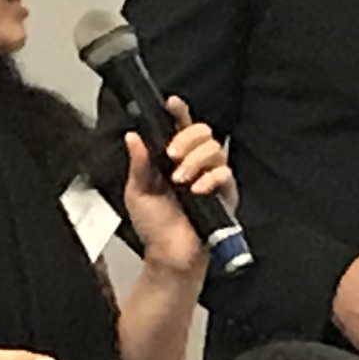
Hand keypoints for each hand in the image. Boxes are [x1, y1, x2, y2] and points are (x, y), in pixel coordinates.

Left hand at [118, 98, 231, 279]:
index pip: (181, 129)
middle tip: (171, 155)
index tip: (171, 103)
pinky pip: (225, 173)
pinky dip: (209, 178)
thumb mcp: (137, 192)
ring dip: (194, 160)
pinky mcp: (225, 195)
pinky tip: (195, 190)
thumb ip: (138, 164)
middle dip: (186, 139)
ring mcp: (212, 179)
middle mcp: (195, 165)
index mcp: (174, 161)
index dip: (178, 113)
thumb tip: (133, 137)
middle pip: (203, 132)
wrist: (169, 256)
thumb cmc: (155, 228)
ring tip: (179, 180)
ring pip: (214, 149)